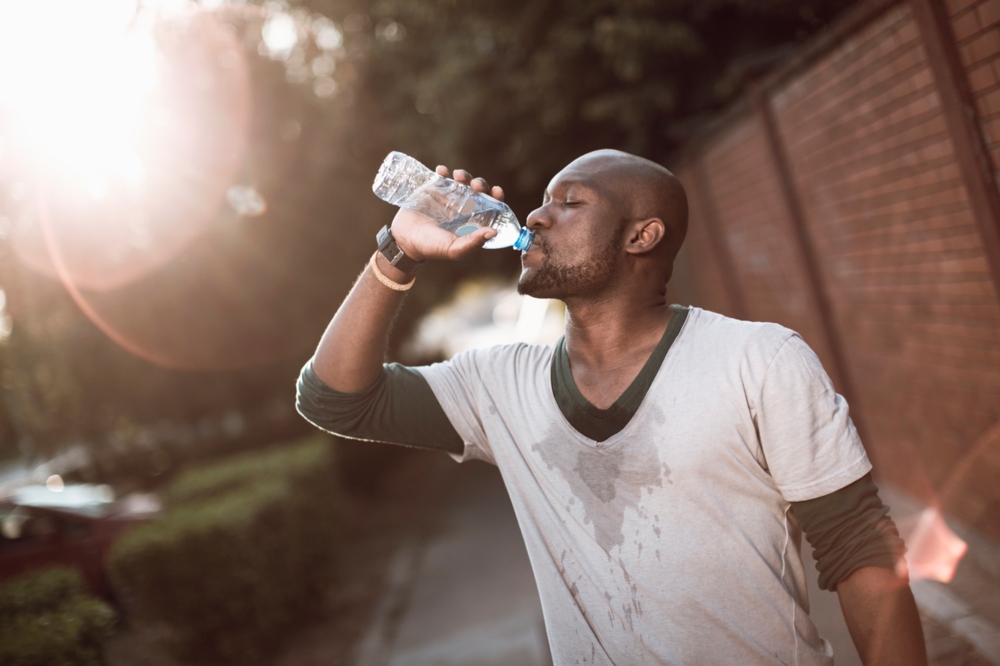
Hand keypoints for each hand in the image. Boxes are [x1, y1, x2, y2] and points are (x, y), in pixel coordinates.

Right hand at [389, 166, 503, 261]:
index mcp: (471, 220)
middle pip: (477, 190)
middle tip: (475, 185)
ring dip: (464, 175)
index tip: (496, 191)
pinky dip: (443, 171)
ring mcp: (447, 196)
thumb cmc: (430, 247)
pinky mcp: (432, 189)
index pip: (490, 206)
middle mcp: (462, 207)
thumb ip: (472, 243)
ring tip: (457, 176)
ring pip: (461, 180)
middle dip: (480, 183)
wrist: (404, 240)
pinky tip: (441, 171)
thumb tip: (494, 232)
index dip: (495, 197)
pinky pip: (440, 176)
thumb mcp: (453, 249)